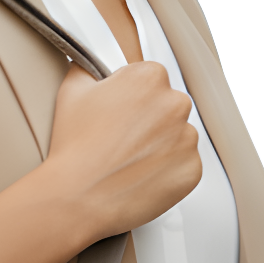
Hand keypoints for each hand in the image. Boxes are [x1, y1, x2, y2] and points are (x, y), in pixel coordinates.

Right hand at [41, 60, 200, 242]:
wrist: (78, 197)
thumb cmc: (74, 147)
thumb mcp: (71, 92)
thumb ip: (87, 69)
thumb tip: (90, 65)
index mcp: (149, 77)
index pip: (150, 80)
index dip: (131, 99)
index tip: (119, 114)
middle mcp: (175, 103)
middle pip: (168, 107)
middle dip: (149, 121)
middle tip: (121, 140)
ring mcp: (187, 138)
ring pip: (177, 137)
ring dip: (159, 146)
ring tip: (128, 161)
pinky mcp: (192, 170)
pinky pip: (184, 166)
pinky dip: (167, 172)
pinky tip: (140, 177)